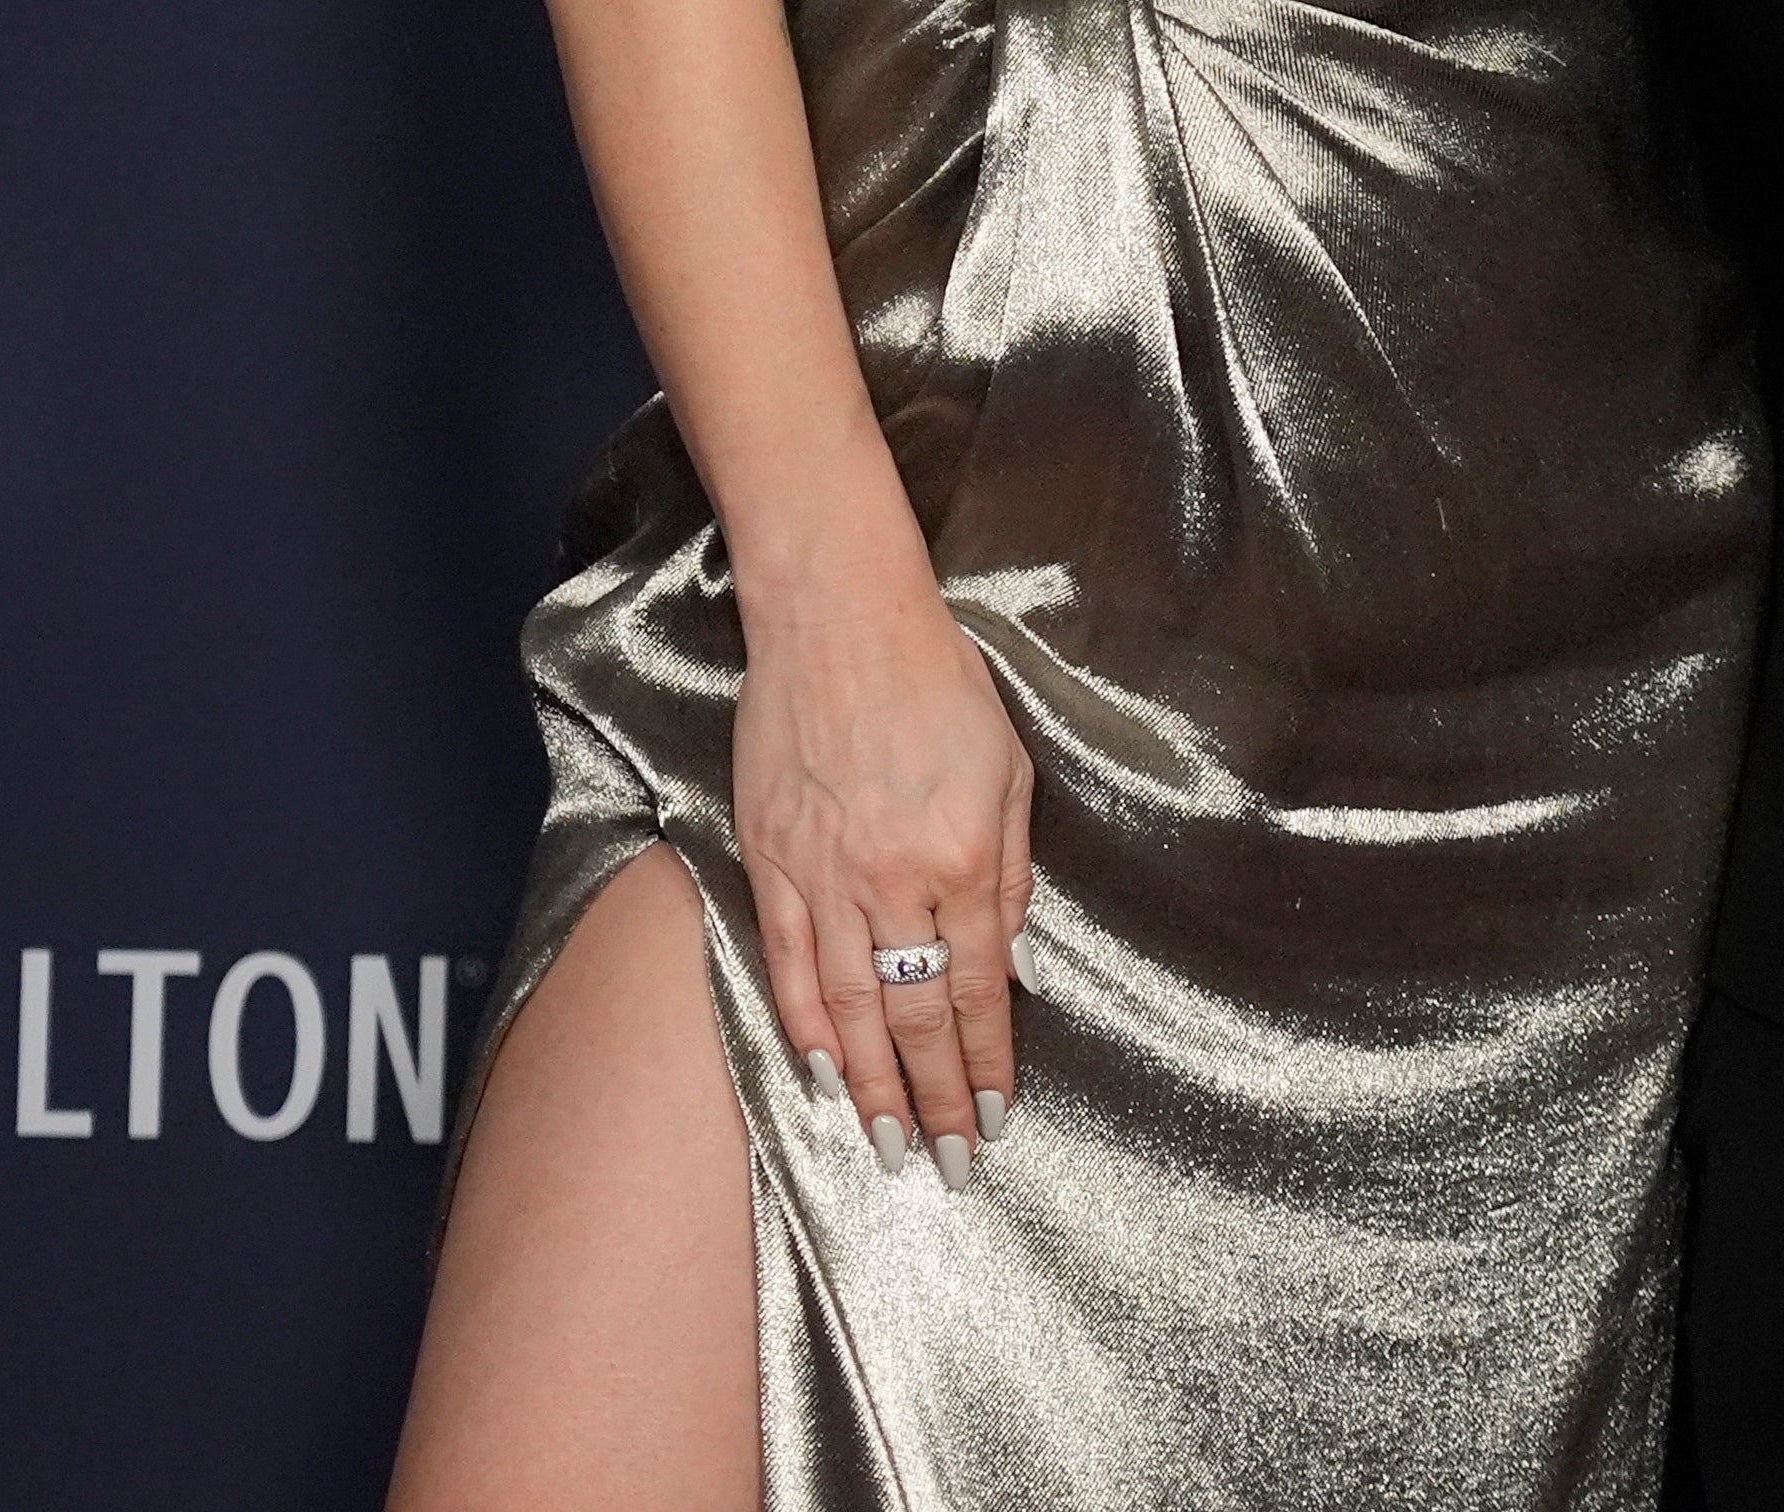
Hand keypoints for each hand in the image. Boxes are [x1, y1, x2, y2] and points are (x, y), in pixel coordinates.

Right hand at [734, 581, 1033, 1180]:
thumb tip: (1006, 961)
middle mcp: (894, 879)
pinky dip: (804, 1024)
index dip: (986, 1062)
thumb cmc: (939, 682)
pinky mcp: (772, 857)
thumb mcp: (1009, 770)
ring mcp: (824, 873)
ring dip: (870, 1084)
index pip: (979, 989)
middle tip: (950, 1165)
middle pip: (915, 1016)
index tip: (996, 1116)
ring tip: (889, 1144)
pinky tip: (821, 1070)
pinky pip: (786, 961)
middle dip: (934, 1098)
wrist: (839, 617)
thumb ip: (1012, 873)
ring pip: (848, 1007)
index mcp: (965, 857)